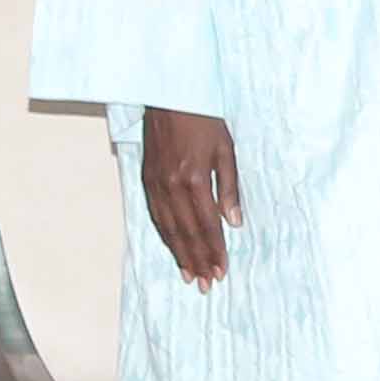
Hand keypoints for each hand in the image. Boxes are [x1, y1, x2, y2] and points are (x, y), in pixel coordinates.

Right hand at [141, 105, 240, 287]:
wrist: (169, 96)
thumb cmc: (204, 119)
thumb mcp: (227, 149)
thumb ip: (230, 187)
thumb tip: (233, 223)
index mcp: (195, 179)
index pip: (206, 225)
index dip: (214, 250)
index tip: (221, 271)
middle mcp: (172, 186)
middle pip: (186, 233)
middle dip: (197, 260)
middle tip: (205, 284)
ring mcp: (155, 184)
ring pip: (167, 228)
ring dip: (179, 254)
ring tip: (189, 275)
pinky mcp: (146, 179)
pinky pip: (155, 214)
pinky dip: (164, 235)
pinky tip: (172, 248)